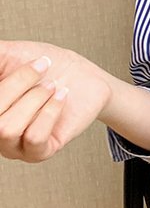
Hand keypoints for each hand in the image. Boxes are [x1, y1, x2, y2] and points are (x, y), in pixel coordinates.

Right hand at [0, 39, 111, 162]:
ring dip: (35, 99)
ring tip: (52, 85)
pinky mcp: (38, 153)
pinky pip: (34, 138)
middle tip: (43, 67)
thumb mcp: (8, 54)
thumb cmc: (44, 65)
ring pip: (7, 129)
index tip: (19, 61)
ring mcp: (11, 145)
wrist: (83, 77)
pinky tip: (61, 97)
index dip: (6, 84)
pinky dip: (50, 112)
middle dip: (19, 83)